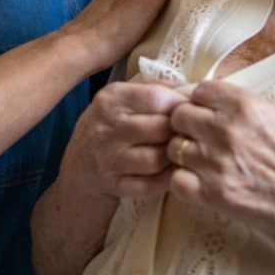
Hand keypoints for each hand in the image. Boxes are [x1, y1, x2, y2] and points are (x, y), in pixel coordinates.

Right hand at [63, 80, 188, 200]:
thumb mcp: (127, 96)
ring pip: (156, 159)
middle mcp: (106, 128)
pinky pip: (149, 186)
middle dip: (180, 131)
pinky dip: (166, 180)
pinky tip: (172, 171)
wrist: (80, 161)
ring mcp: (108, 159)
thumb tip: (194, 90)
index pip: (155, 97)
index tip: (191, 108)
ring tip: (181, 151)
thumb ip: (159, 88)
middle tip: (191, 133)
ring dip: (174, 157)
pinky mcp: (114, 185)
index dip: (180, 103)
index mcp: (112, 99)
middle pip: (160, 129)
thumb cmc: (115, 122)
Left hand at [166, 79, 274, 241]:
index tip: (208, 114)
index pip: (200, 90)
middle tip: (202, 139)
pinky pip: (176, 180)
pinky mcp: (213, 194)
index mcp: (246, 105)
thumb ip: (242, 109)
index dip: (202, 103)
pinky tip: (202, 184)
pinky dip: (184, 183)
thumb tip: (211, 103)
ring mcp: (216, 162)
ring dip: (185, 155)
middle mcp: (226, 129)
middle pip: (180, 116)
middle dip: (187, 126)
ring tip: (205, 164)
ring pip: (174, 148)